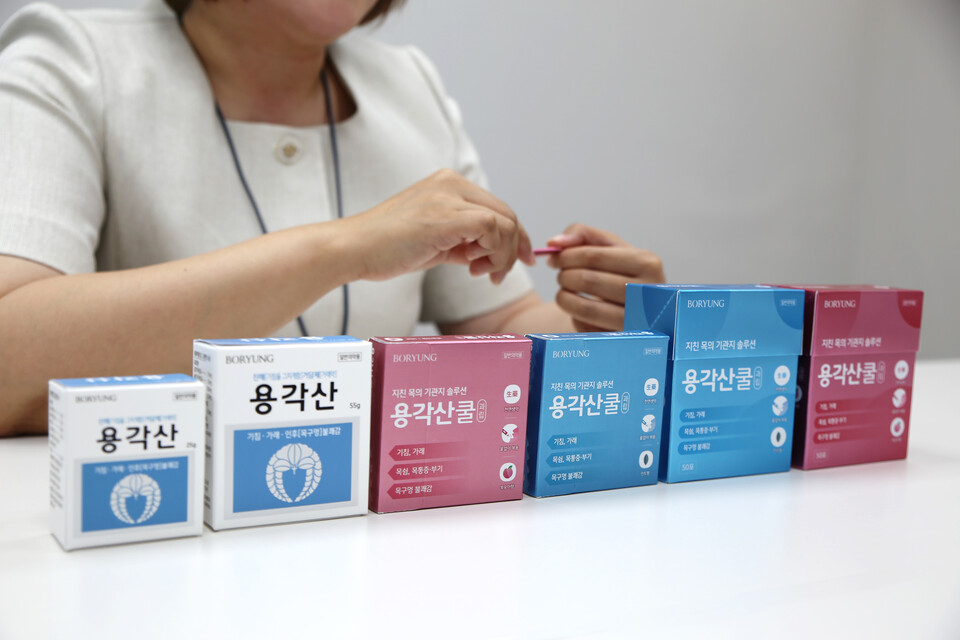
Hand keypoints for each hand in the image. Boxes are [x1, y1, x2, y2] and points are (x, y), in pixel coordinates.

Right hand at [342, 169, 533, 283]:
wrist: (354, 248)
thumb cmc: (386, 248)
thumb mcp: (433, 240)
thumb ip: (462, 240)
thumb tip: (490, 254)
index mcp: (448, 183)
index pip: (497, 207)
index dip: (515, 236)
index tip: (519, 260)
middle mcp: (451, 182)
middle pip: (506, 213)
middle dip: (514, 248)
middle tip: (502, 275)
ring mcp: (449, 196)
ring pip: (504, 222)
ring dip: (501, 255)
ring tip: (481, 273)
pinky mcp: (446, 214)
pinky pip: (491, 228)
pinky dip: (492, 252)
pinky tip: (471, 267)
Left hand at [546, 223, 664, 330]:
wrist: (641, 306)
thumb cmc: (621, 272)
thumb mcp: (611, 247)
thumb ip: (583, 234)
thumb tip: (554, 243)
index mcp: (647, 263)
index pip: (593, 256)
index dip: (566, 256)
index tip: (554, 258)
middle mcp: (648, 292)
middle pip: (587, 280)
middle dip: (564, 276)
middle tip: (560, 276)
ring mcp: (638, 320)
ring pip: (585, 308)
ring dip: (564, 298)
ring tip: (563, 292)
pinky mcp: (624, 341)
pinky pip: (587, 329)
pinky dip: (576, 318)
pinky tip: (580, 311)